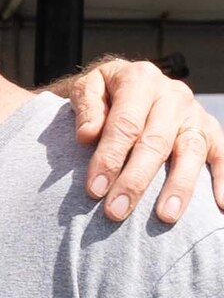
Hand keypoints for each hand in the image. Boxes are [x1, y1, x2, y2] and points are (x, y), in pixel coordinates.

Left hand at [68, 57, 223, 223]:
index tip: (94, 191)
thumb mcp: (87, 88)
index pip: (125, 125)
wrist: (131, 81)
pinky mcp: (210, 129)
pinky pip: (222, 154)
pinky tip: (220, 205)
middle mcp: (172, 95)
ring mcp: (194, 113)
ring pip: (190, 150)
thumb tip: (87, 135)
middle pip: (155, 142)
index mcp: (140, 80)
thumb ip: (86, 108)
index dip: (109, 158)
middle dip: (135, 180)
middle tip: (115, 212)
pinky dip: (223, 179)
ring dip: (179, 186)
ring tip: (166, 216)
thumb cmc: (104, 93)